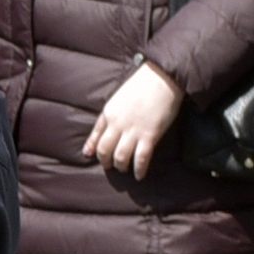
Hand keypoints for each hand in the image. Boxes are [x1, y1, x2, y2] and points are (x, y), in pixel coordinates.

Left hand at [82, 59, 183, 179]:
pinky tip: (139, 175)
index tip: (91, 155)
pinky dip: (139, 169)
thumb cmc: (142, 84)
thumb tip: (104, 127)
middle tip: (110, 166)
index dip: (93, 149)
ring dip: (121, 166)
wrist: (162, 78)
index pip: (96, 136)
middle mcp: (117, 124)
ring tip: (124, 169)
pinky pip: (141, 158)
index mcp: (109, 113)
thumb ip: (109, 115)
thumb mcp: (118, 98)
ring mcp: (133, 131)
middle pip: (105, 151)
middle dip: (106, 161)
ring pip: (120, 158)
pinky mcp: (150, 136)